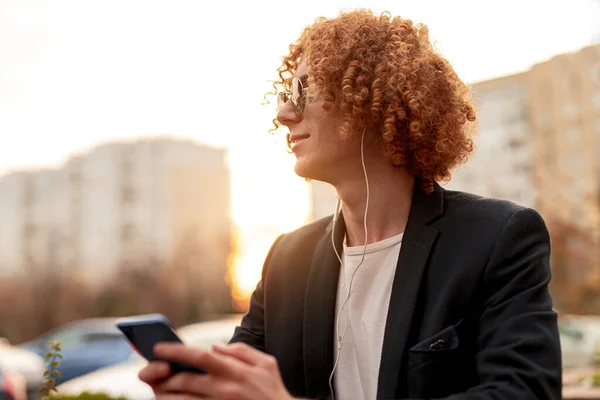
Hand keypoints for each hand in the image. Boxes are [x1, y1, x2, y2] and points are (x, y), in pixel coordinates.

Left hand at [138, 342, 294, 399]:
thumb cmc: (274, 391)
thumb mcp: (267, 364)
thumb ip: (241, 351)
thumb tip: (216, 347)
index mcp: (236, 371)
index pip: (200, 356)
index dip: (176, 351)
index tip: (158, 348)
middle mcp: (225, 389)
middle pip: (185, 381)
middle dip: (165, 376)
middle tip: (155, 372)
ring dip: (166, 395)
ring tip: (159, 390)